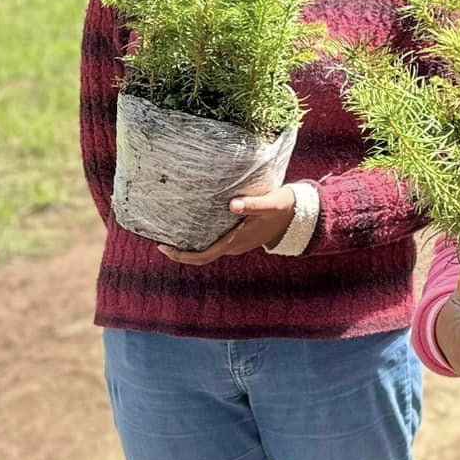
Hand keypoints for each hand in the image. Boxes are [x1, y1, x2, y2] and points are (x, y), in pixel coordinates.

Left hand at [158, 186, 296, 264]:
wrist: (299, 215)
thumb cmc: (283, 207)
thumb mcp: (271, 203)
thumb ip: (253, 204)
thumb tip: (232, 205)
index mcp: (237, 241)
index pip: (203, 256)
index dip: (181, 255)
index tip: (163, 247)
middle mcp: (234, 246)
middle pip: (201, 255)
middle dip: (180, 250)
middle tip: (160, 237)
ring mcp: (237, 243)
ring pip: (207, 249)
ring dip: (190, 244)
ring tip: (173, 229)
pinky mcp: (239, 237)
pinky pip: (215, 242)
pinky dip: (201, 237)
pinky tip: (195, 223)